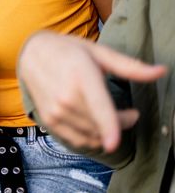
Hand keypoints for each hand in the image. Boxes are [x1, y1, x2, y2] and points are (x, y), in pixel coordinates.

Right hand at [18, 31, 165, 151]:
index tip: (115, 142)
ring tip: (110, 118)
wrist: (32, 53)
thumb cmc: (67, 50)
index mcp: (81, 76)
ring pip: (91, 135)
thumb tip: (161, 71)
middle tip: (129, 114)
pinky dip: (91, 138)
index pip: (98, 107)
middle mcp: (65, 96)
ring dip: (106, 132)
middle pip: (101, 125)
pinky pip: (77, 139)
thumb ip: (131, 66)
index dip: (108, 126)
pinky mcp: (49, 119)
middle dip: (122, 123)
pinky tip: (95, 126)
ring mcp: (55, 110)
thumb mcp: (99, 52)